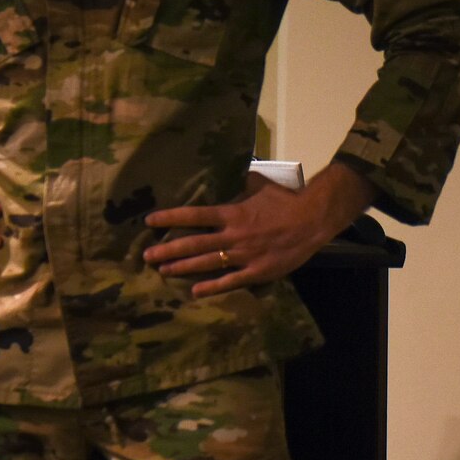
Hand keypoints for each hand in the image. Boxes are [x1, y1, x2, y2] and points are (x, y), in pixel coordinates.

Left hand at [143, 162, 373, 297]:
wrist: (312, 219)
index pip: (194, 215)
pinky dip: (212, 287)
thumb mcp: (261, 185)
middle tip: (147, 256)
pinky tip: (195, 291)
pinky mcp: (256, 272)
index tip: (150, 221)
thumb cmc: (287, 200)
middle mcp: (232, 235)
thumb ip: (243, 182)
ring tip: (162, 271)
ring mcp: (243, 256)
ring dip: (183, 267)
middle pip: (194, 243)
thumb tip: (234, 169)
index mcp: (232, 213)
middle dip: (168, 249)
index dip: (170, 218)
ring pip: (207, 263)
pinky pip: (230, 281)